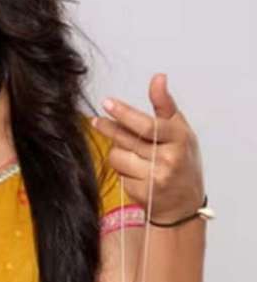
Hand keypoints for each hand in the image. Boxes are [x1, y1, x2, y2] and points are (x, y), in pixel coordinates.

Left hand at [91, 73, 204, 223]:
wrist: (185, 204)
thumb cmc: (182, 161)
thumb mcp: (180, 131)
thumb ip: (165, 105)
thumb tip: (158, 78)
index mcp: (179, 139)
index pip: (146, 125)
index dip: (124, 113)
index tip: (106, 103)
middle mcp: (169, 159)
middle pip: (126, 139)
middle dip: (108, 128)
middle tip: (96, 120)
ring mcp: (155, 178)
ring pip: (117, 156)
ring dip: (118, 153)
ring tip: (132, 155)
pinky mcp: (142, 193)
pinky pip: (118, 174)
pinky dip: (122, 171)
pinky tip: (136, 173)